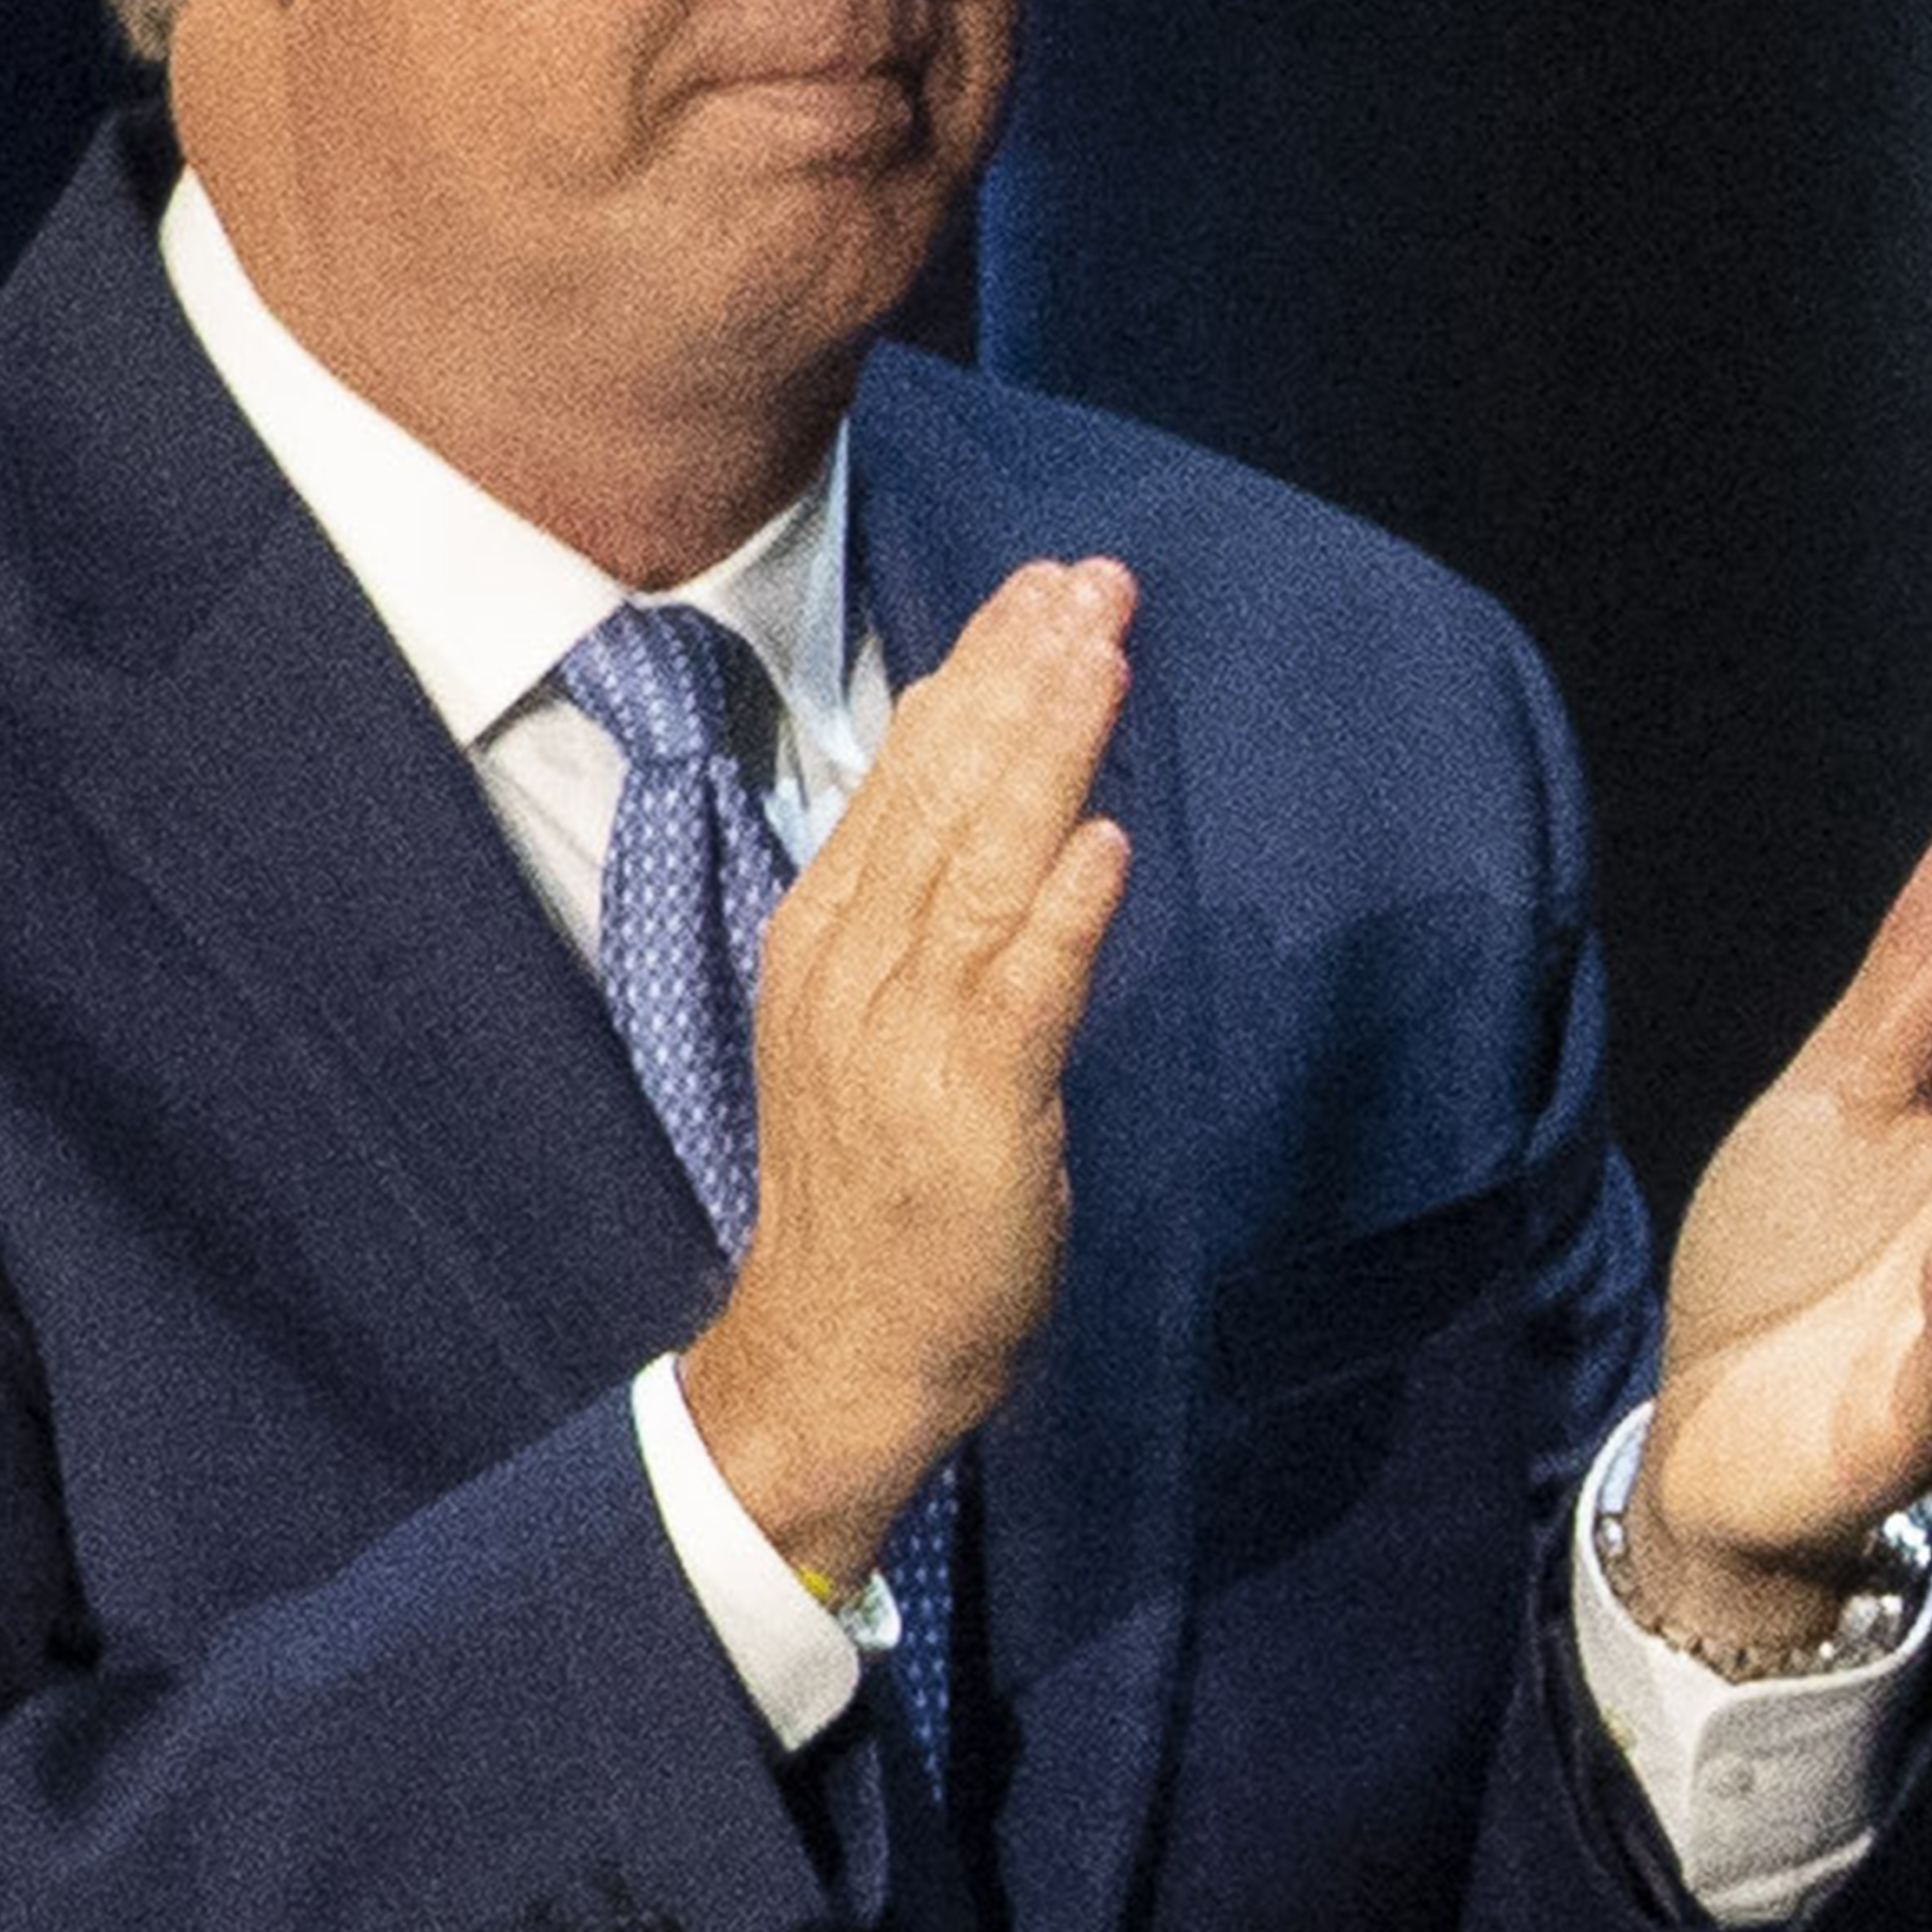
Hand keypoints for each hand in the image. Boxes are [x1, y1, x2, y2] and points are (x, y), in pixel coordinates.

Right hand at [680, 557, 1134, 1585]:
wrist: (838, 1351)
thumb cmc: (874, 1188)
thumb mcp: (870, 1019)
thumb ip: (920, 910)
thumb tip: (992, 795)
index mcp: (826, 934)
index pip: (905, 772)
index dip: (976, 672)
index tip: (1039, 588)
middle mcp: (856, 966)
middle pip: (945, 791)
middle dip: (1022, 675)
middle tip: (1094, 580)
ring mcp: (905, 1033)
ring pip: (984, 861)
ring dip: (1048, 750)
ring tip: (1104, 654)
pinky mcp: (971, 1108)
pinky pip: (1021, 992)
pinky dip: (1061, 912)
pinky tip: (1104, 839)